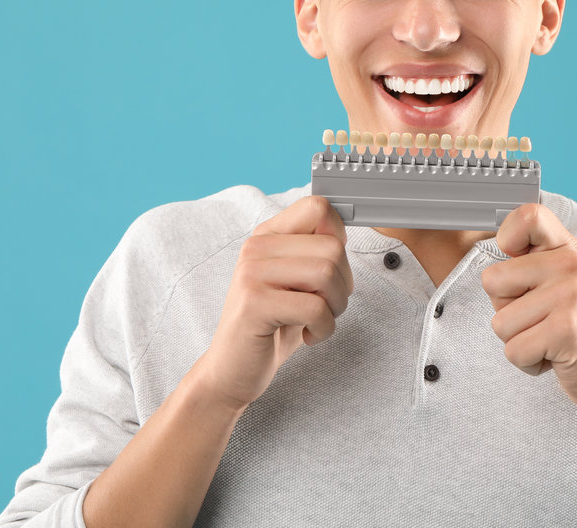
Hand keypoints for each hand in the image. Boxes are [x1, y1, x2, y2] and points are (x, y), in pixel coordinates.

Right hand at [189, 195, 353, 412]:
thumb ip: (316, 252)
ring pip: (327, 273)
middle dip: (344, 284)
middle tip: (326, 306)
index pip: (319, 207)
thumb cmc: (273, 325)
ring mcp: (252, 272)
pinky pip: (315, 307)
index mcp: (269, 235)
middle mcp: (257, 247)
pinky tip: (309, 335)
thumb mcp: (297, 282)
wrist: (232, 369)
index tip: (331, 269)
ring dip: (336, 306)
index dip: (339, 238)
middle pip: (333, 246)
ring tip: (317, 320)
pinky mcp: (254, 303)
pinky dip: (324, 328)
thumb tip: (344, 229)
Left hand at [481, 203, 576, 416]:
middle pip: (492, 280)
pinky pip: (513, 350)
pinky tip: (553, 356)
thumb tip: (491, 254)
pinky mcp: (565, 331)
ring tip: (548, 339)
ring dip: (517, 340)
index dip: (507, 236)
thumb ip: (528, 261)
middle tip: (541, 319)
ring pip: (500, 322)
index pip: (527, 215)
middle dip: (506, 309)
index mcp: (565, 248)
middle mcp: (569, 265)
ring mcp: (569, 296)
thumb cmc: (575, 327)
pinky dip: (527, 362)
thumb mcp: (559, 282)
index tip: (518, 261)